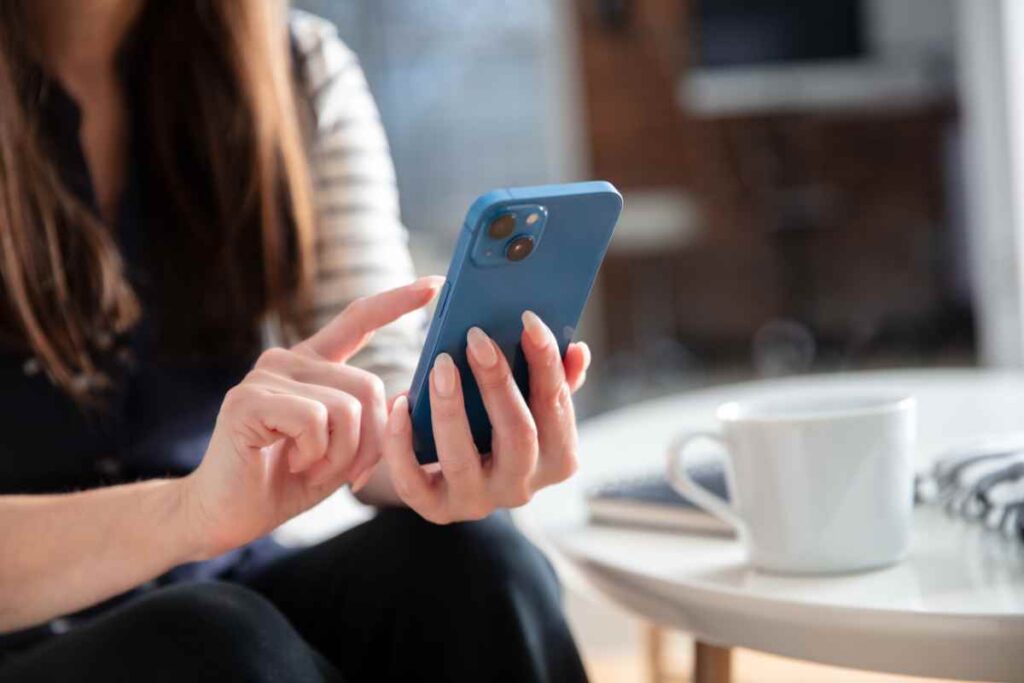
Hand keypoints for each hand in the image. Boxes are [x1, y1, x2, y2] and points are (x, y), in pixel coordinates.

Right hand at [180, 276, 443, 557]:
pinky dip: (315, 454)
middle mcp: (289, 360)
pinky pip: (315, 421)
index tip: (436, 284)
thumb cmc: (285, 482)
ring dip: (341, 455)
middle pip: (369, 385)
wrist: (227, 516)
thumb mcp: (343, 451)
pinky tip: (290, 463)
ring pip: (347, 408)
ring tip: (309, 467)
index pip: (359, 320)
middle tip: (347, 473)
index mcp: (313, 365)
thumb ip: (372, 422)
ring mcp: (267, 376)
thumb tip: (413, 395)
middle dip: (371, 441)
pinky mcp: (249, 399)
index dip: (398, 301)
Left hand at [383, 311, 590, 523]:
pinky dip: (402, 444)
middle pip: (518, 435)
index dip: (546, 363)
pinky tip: (400, 404)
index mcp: (556, 457)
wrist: (449, 471)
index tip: (528, 320)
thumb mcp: (528, 400)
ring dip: (450, 408)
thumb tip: (577, 351)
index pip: (556, 406)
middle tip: (476, 338)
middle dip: (498, 383)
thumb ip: (555, 379)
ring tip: (440, 365)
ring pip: (464, 460)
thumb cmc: (495, 420)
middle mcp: (521, 486)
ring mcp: (478, 501)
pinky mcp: (436, 510)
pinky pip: (414, 483)